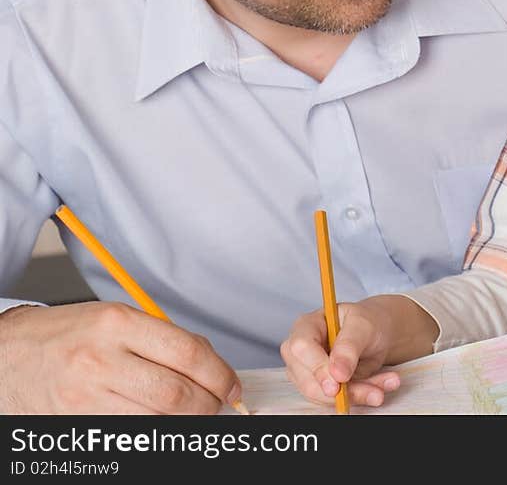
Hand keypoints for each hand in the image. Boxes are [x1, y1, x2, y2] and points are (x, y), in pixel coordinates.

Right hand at [0, 302, 241, 414]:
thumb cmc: (65, 336)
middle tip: (218, 405)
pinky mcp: (78, 427)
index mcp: (116, 324)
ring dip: (186, 425)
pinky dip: (156, 438)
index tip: (231, 385)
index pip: (187, 352)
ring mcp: (87, 399)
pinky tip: (162, 428)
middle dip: (208, 404)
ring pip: (157, 422)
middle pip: (176, 394)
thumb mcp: (112, 318)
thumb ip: (159, 338)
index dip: (219, 373)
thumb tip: (208, 364)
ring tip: (194, 417)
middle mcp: (101, 360)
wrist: (10, 358)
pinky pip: (131, 440)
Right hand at [280, 295, 437, 408]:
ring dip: (356, 395)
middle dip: (344, 390)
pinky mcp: (322, 390)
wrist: (377, 334)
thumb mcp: (362, 325)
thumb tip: (337, 373)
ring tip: (380, 389)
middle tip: (374, 391)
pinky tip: (377, 390)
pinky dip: (360, 397)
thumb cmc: (365, 322)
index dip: (317, 367)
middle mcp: (301, 352)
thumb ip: (349, 346)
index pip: (301, 348)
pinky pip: (337, 402)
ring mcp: (309, 373)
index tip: (339, 381)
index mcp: (306, 326)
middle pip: (309, 380)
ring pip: (324, 396)